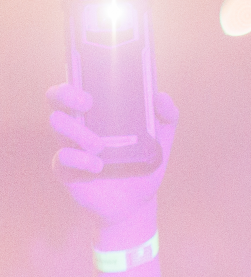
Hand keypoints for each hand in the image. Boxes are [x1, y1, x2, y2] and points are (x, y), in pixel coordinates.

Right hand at [48, 83, 177, 247]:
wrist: (136, 201)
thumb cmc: (143, 162)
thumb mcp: (161, 139)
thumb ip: (167, 116)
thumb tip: (160, 96)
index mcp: (97, 112)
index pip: (77, 85)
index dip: (76, 75)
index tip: (91, 79)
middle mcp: (78, 124)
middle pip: (56, 99)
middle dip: (66, 95)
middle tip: (88, 103)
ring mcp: (69, 145)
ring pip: (57, 124)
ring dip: (77, 131)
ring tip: (99, 146)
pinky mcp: (66, 170)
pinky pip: (62, 158)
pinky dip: (79, 159)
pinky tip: (97, 166)